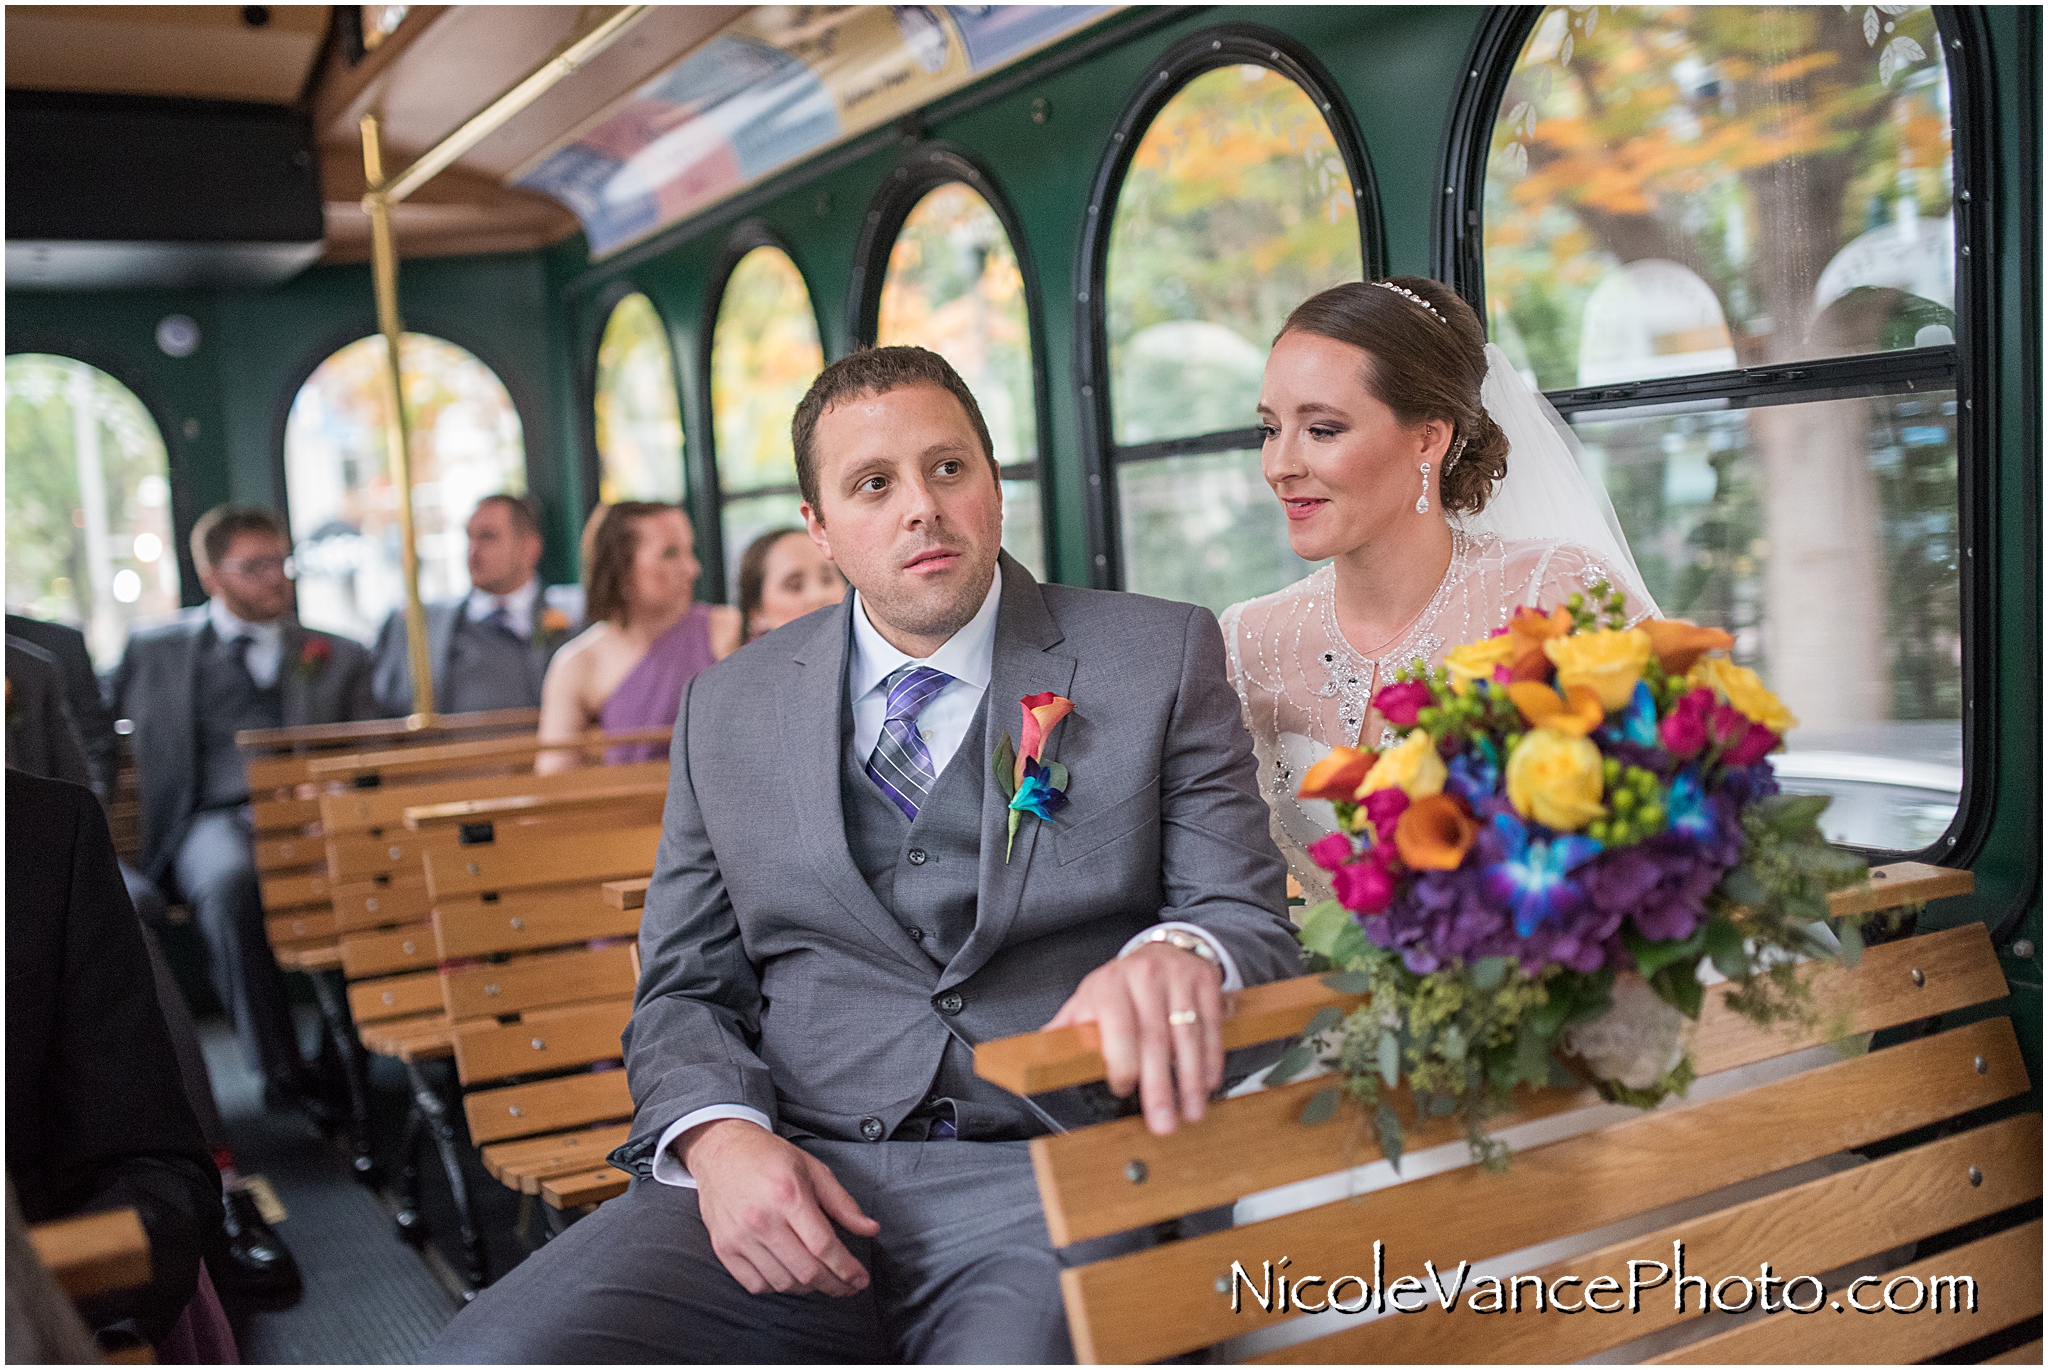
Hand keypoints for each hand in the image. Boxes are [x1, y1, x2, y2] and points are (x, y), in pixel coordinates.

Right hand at [678, 1118, 879, 1296]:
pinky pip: (755, 1284)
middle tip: (847, 1286)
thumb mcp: (813, 1169)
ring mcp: (739, 1236)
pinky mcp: (723, 1248)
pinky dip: (777, 1287)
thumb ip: (842, 1203)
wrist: (721, 1150)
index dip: (847, 1269)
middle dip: (834, 1285)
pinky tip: (789, 1275)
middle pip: (806, 1271)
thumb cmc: (769, 1157)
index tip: (860, 1279)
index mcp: (788, 1195)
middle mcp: (762, 1219)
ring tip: (820, 1278)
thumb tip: (870, 1229)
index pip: (824, 1247)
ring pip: (783, 1282)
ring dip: (808, 1288)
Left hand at [1046, 942, 1224, 1136]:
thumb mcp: (1089, 1001)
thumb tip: (1035, 1058)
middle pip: (1153, 1038)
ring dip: (1191, 1080)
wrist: (1161, 950)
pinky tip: (1208, 1084)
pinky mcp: (1205, 980)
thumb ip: (1067, 1031)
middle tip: (1163, 1124)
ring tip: (1191, 1113)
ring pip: (1186, 1035)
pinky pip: (1210, 1025)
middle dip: (1159, 1086)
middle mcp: (1143, 976)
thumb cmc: (1120, 988)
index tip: (1123, 1090)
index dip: (1122, 1061)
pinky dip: (1211, 1058)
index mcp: (1108, 984)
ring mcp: (1178, 977)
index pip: (1117, 1026)